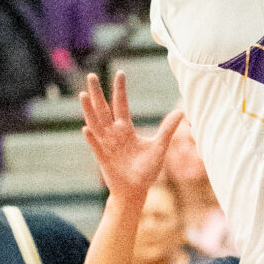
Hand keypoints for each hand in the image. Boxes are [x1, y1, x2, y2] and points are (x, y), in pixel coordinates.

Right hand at [79, 69, 181, 204]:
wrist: (135, 191)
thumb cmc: (146, 170)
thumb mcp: (159, 147)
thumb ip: (167, 129)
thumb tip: (181, 112)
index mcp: (126, 130)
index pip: (121, 105)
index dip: (120, 90)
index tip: (120, 73)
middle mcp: (113, 135)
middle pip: (103, 109)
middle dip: (97, 93)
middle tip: (92, 75)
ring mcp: (106, 145)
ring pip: (95, 124)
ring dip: (89, 110)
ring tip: (83, 95)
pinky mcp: (103, 159)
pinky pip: (96, 147)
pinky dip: (92, 138)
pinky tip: (86, 129)